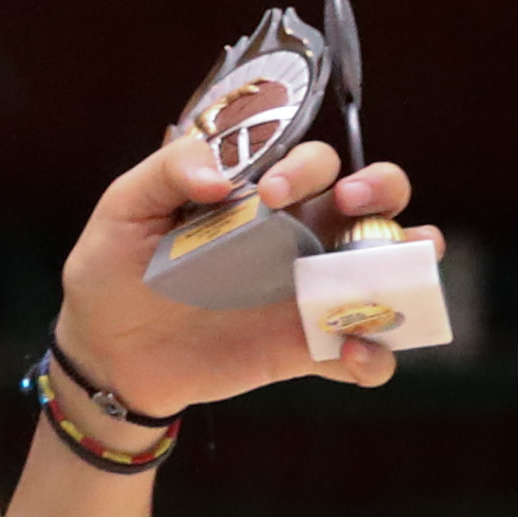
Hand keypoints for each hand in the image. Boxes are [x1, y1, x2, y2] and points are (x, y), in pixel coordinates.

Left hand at [55, 131, 439, 419]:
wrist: (105, 351)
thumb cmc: (114, 270)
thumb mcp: (123, 210)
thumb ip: (166, 172)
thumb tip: (221, 177)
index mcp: (261, 196)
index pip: (311, 160)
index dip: (306, 165)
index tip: (270, 191)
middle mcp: (298, 236)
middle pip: (373, 198)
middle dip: (383, 188)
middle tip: (354, 201)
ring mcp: (308, 293)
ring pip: (390, 269)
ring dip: (412, 264)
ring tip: (406, 269)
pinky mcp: (305, 348)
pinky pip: (363, 353)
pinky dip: (374, 356)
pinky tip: (354, 353)